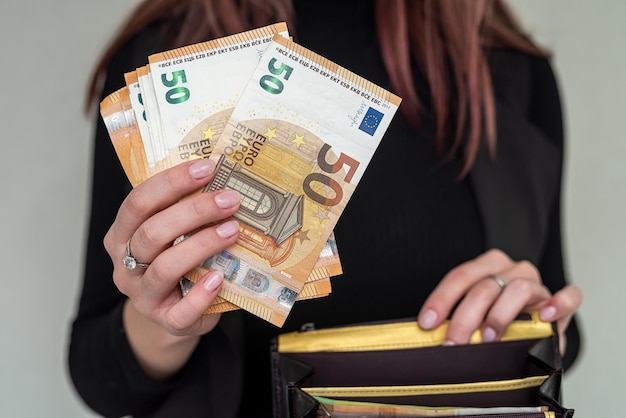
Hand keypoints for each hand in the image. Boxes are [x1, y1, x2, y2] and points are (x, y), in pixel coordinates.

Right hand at [103, 159, 240, 377]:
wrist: (175, 313)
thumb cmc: (177, 264)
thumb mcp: (172, 235)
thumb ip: (185, 213)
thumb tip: (225, 181)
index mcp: (122, 234)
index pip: (139, 201)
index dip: (172, 182)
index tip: (207, 167)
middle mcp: (125, 264)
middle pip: (152, 231)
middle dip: (194, 211)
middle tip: (229, 199)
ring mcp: (143, 295)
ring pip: (165, 267)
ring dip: (202, 245)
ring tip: (233, 231)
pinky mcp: (166, 320)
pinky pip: (182, 310)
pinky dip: (202, 293)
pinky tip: (220, 277)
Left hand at [417, 249, 581, 350]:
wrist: (532, 336)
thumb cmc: (497, 324)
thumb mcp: (473, 317)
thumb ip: (456, 318)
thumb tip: (430, 334)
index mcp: (486, 267)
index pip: (460, 277)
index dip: (441, 300)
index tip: (427, 323)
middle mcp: (511, 270)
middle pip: (484, 285)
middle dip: (464, 317)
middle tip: (453, 343)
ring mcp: (537, 284)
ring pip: (517, 288)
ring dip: (499, 315)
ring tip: (488, 339)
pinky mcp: (562, 303)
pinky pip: (569, 296)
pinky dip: (560, 303)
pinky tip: (547, 315)